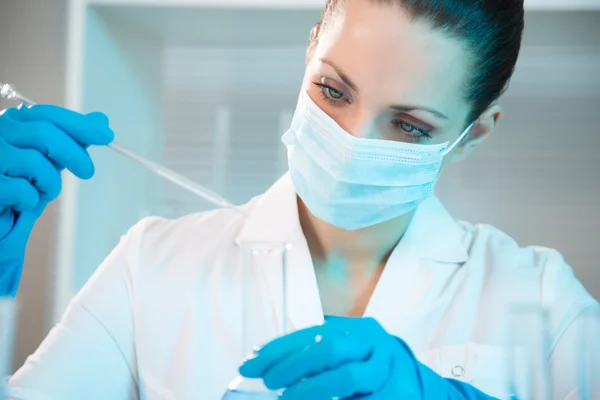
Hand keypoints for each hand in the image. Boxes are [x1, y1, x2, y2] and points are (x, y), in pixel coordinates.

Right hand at [0, 104, 113, 296]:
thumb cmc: (18, 191)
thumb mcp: (48, 163)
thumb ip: (69, 140)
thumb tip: (101, 120)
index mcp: (8, 124)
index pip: (44, 114)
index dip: (78, 124)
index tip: (106, 135)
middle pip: (43, 133)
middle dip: (74, 153)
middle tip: (88, 172)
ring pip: (34, 161)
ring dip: (50, 184)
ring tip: (41, 193)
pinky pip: (21, 189)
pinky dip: (30, 201)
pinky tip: (18, 205)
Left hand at [239, 317, 496, 399]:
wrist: (415, 388)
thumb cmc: (369, 369)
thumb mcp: (347, 353)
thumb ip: (314, 353)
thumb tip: (263, 360)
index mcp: (360, 330)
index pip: (315, 334)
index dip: (280, 349)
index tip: (252, 364)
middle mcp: (377, 346)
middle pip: (331, 348)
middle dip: (293, 365)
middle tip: (270, 381)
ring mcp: (389, 372)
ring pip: (348, 378)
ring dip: (311, 390)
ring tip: (288, 398)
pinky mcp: (396, 398)